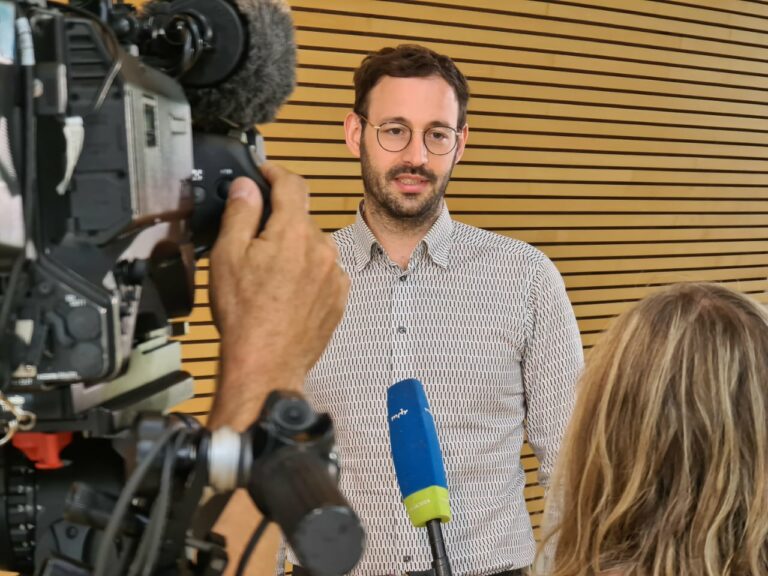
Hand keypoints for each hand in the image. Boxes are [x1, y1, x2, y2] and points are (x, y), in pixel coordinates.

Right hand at [207, 163, 348, 430]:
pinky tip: (285, 293)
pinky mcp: (339, 297)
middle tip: (253, 243)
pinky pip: (324, 272)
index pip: (292, 184)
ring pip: (312, 246)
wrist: (266, 364)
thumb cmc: (245, 316)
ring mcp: (335, 274)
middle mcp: (322, 249)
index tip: (264, 173)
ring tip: (268, 277)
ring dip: (294, 249)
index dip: (274, 172)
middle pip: (300, 218)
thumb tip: (247, 186)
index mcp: (294, 232)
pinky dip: (307, 273)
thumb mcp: (227, 256)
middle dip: (278, 222)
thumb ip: (241, 213)